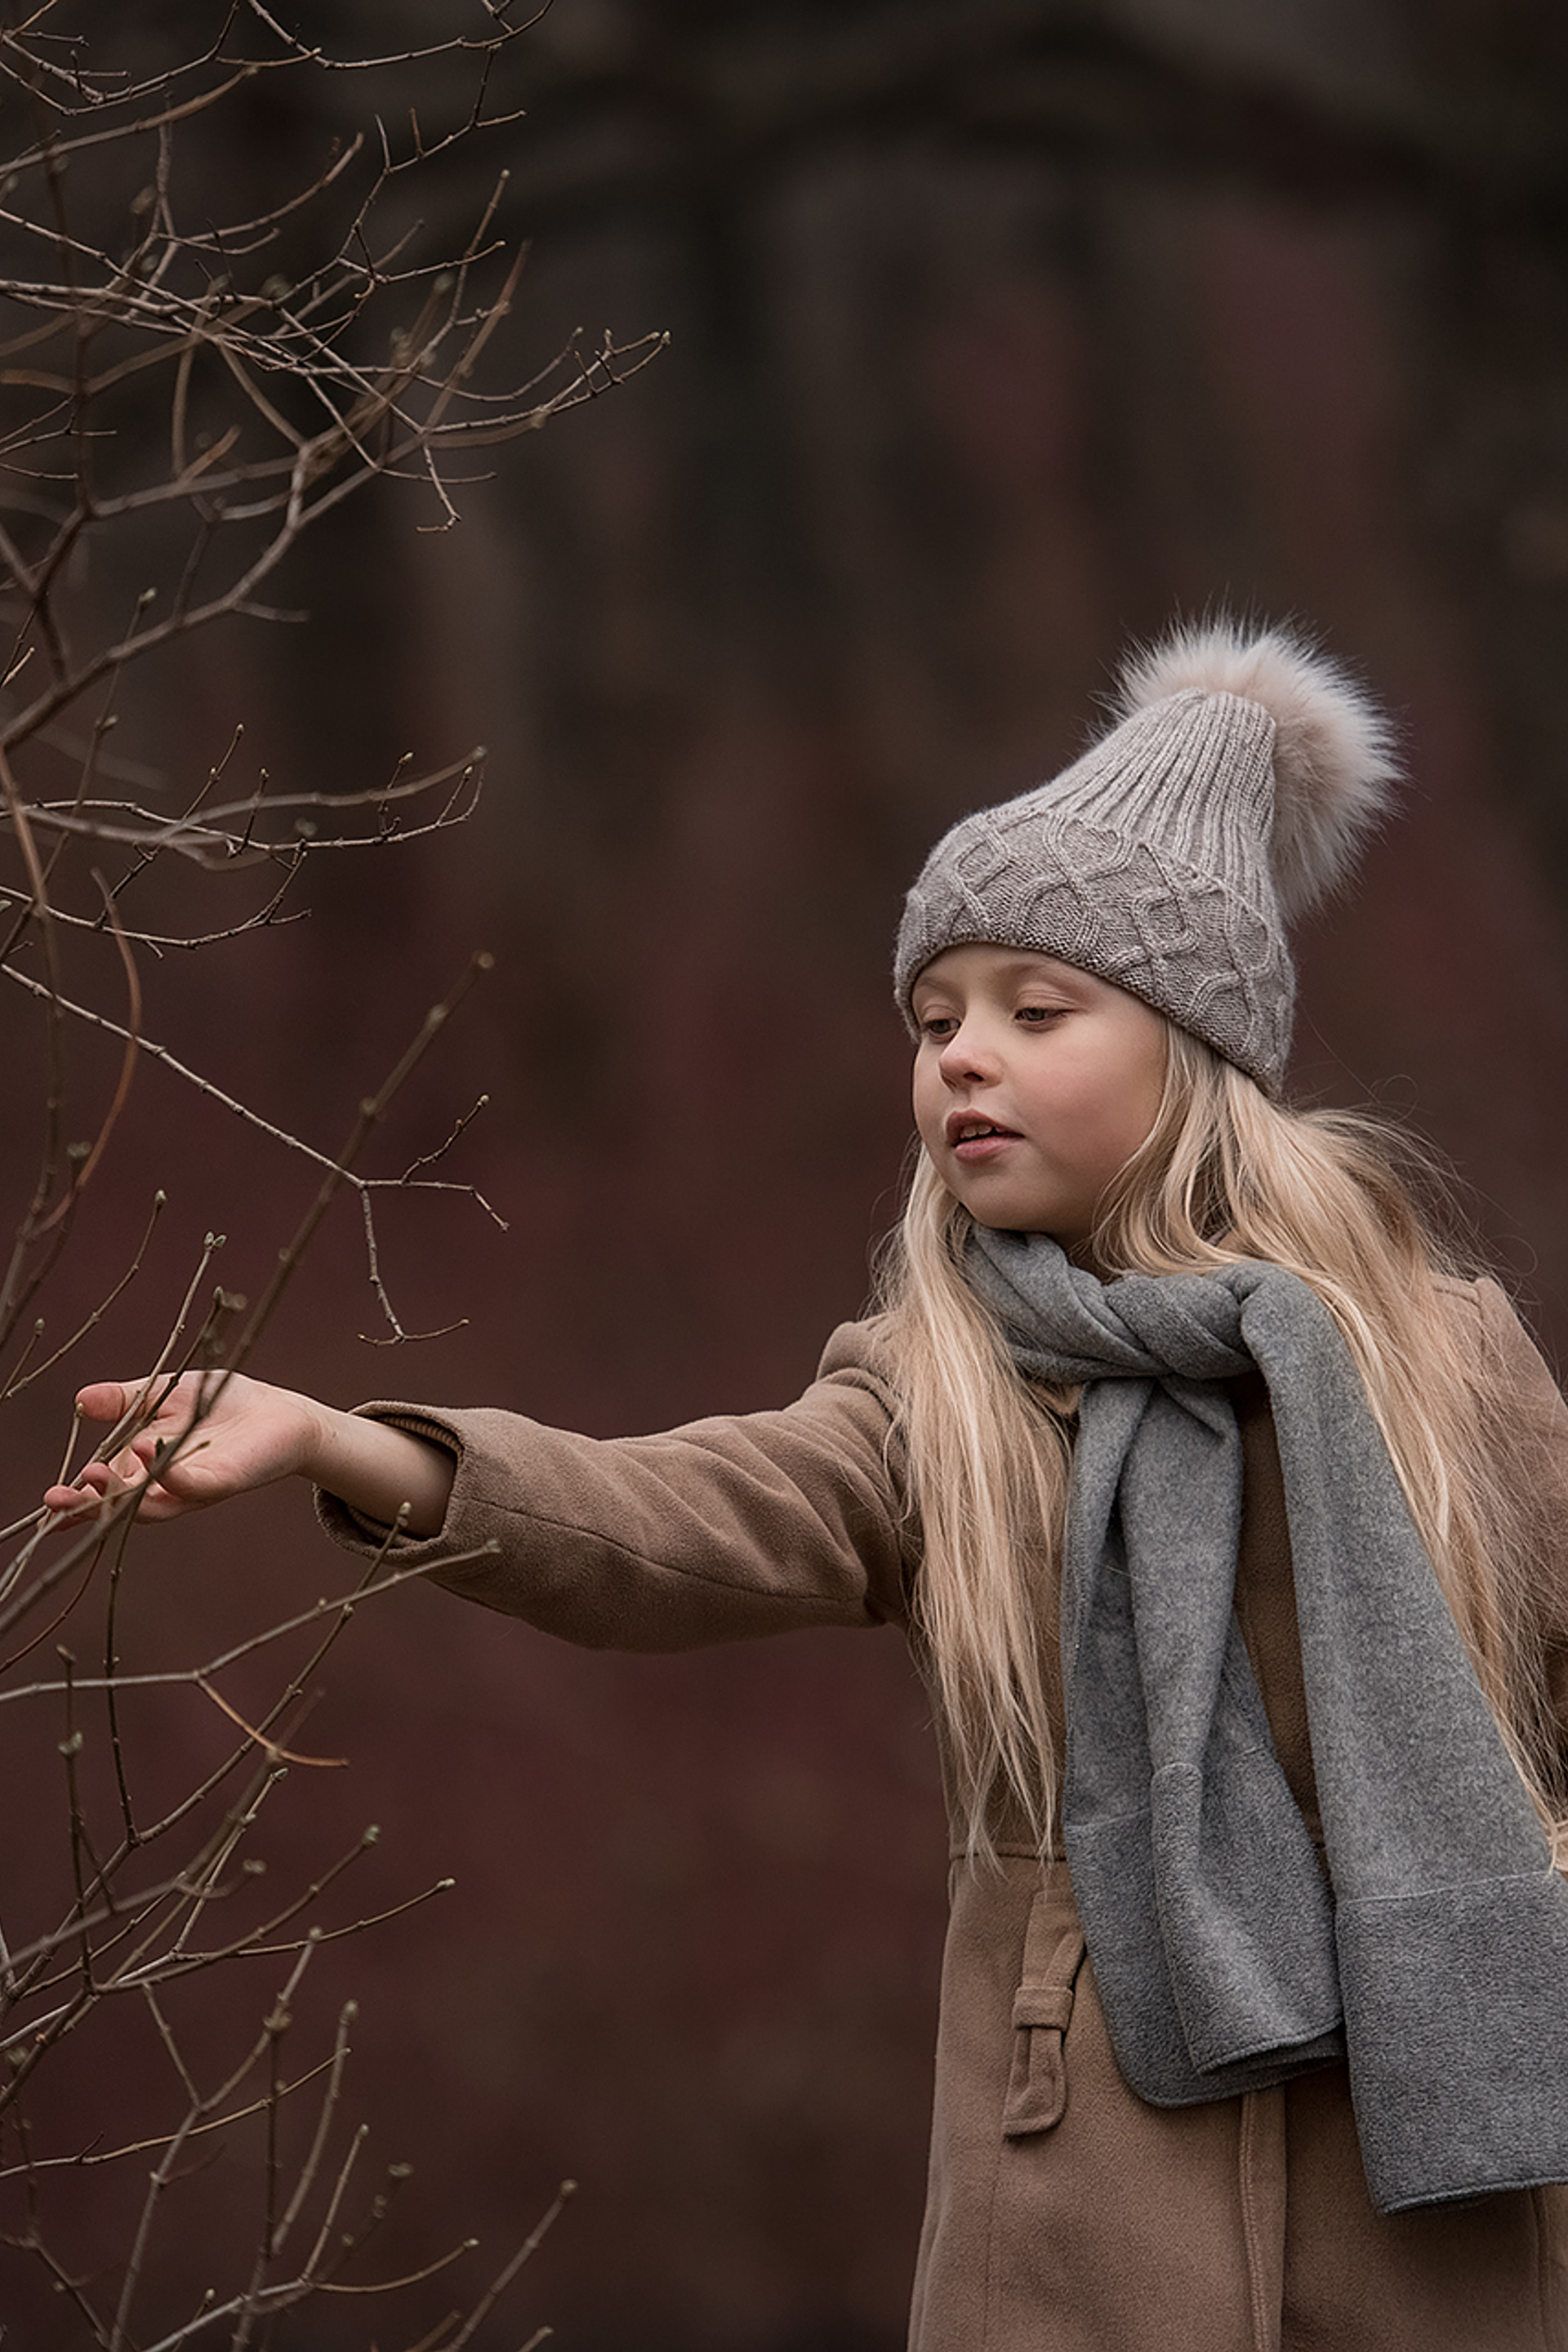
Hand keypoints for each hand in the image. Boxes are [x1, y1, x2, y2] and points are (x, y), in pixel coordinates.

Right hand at [44, 1371, 455, 1535]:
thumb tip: (81, 1400)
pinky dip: (168, 1474)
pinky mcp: (222, 1481)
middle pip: (116, 1506)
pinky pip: (191, 1486)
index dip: (74, 1498)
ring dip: (120, 1495)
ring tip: (95, 1476)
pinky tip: (149, 1453)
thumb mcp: (164, 1394)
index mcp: (141, 1467)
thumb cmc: (221, 1404)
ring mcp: (191, 1488)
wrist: (280, 1413)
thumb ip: (124, 1400)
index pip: (101, 1489)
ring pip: (148, 1504)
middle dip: (86, 1505)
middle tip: (60, 1498)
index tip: (49, 1497)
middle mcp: (162, 1485)